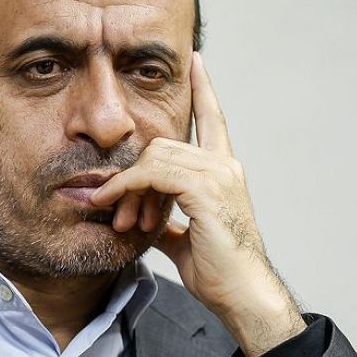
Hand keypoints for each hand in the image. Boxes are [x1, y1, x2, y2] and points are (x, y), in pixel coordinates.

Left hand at [91, 52, 305, 356]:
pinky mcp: (205, 189)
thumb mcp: (185, 237)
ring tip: (116, 216)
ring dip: (126, 185)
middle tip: (114, 209)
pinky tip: (114, 204)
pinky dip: (128, 187)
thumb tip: (142, 218)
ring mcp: (218, 174)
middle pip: (162, 144)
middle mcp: (224, 165)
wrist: (242, 296)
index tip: (196, 60)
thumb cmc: (219, 271)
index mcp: (224, 171)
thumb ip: (165, 218)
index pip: (213, 119)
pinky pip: (153, 174)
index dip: (204, 89)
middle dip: (131, 173)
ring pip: (154, 157)